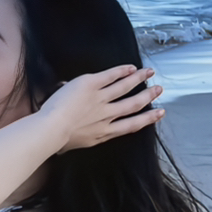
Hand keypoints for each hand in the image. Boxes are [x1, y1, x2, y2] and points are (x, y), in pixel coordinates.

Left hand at [38, 65, 163, 151]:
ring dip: (139, 79)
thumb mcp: (76, 144)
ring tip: (149, 72)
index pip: (131, 125)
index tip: (159, 113)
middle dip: (148, 96)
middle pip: (133, 105)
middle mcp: (106, 116)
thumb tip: (76, 131)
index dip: (148, 118)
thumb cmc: (57, 141)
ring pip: (125, 87)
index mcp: (103, 133)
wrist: (51, 130)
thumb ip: (82, 135)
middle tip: (159, 89)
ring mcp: (100, 100)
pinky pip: (110, 76)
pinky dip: (122, 71)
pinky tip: (130, 67)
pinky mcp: (91, 85)